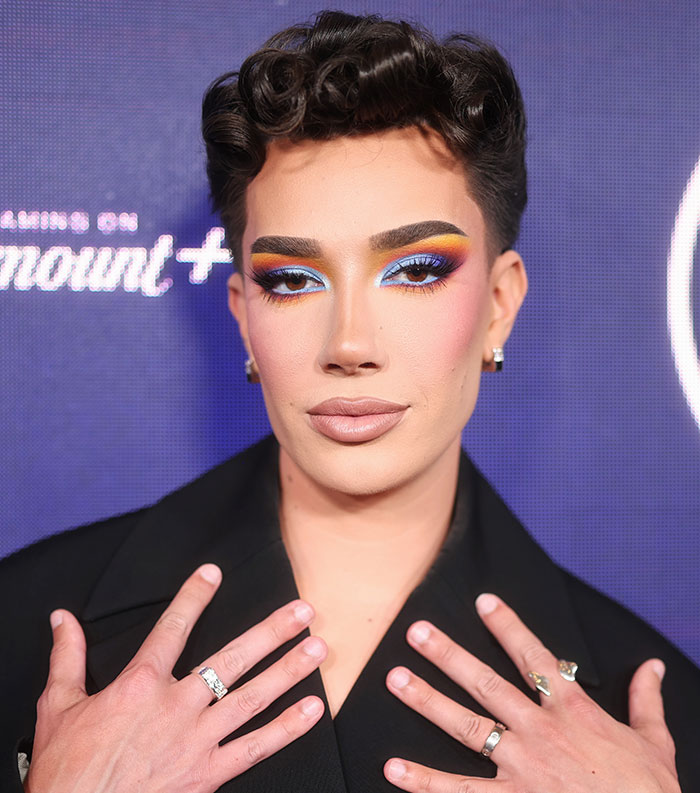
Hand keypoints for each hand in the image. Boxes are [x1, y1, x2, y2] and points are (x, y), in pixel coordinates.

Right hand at [25, 564, 325, 792]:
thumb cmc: (66, 771)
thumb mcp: (58, 708)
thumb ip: (67, 658)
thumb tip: (62, 618)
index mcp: (139, 685)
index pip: (172, 629)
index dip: (193, 597)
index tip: (214, 573)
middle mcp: (176, 707)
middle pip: (232, 660)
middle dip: (271, 632)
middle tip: (303, 611)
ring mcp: (196, 741)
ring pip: (252, 698)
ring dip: (288, 671)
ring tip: (317, 649)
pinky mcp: (208, 774)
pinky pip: (254, 748)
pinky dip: (286, 729)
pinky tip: (311, 710)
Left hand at [383, 594, 679, 792]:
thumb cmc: (649, 792)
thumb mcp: (655, 742)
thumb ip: (646, 701)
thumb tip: (653, 666)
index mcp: (574, 712)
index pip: (535, 658)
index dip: (507, 626)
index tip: (483, 600)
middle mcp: (541, 732)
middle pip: (486, 684)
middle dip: (448, 655)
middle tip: (416, 631)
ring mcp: (522, 767)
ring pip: (465, 726)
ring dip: (427, 701)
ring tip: (394, 678)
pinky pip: (461, 791)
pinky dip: (425, 781)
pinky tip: (394, 768)